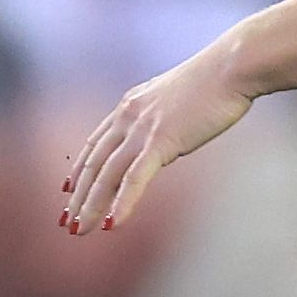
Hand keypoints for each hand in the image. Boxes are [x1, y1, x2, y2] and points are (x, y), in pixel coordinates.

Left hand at [60, 39, 253, 234]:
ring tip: (80, 230)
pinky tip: (112, 225)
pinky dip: (122, 204)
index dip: (79, 169)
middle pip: (94, 164)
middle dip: (78, 196)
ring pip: (106, 176)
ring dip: (91, 206)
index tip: (67, 189)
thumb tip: (162, 131)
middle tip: (65, 221)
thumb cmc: (215, 80)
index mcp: (129, 105)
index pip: (95, 143)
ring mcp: (142, 130)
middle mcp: (127, 117)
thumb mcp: (175, 98)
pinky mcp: (162, 141)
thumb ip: (160, 116)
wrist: (231, 67)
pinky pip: (135, 179)